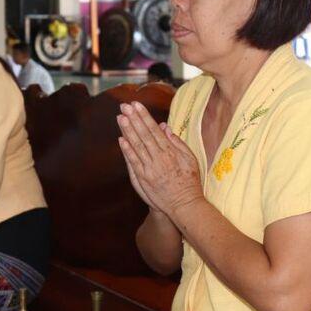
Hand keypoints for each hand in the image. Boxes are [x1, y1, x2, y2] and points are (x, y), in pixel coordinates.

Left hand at [117, 101, 203, 217]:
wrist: (184, 205)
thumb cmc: (189, 181)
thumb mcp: (190, 159)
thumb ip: (177, 142)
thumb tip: (165, 128)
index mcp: (171, 152)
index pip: (154, 130)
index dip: (144, 117)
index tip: (137, 105)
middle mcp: (158, 159)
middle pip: (143, 135)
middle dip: (133, 119)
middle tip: (124, 106)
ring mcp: (149, 169)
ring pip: (136, 147)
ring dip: (127, 131)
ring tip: (120, 118)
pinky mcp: (142, 179)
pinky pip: (133, 162)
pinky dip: (126, 151)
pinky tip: (121, 140)